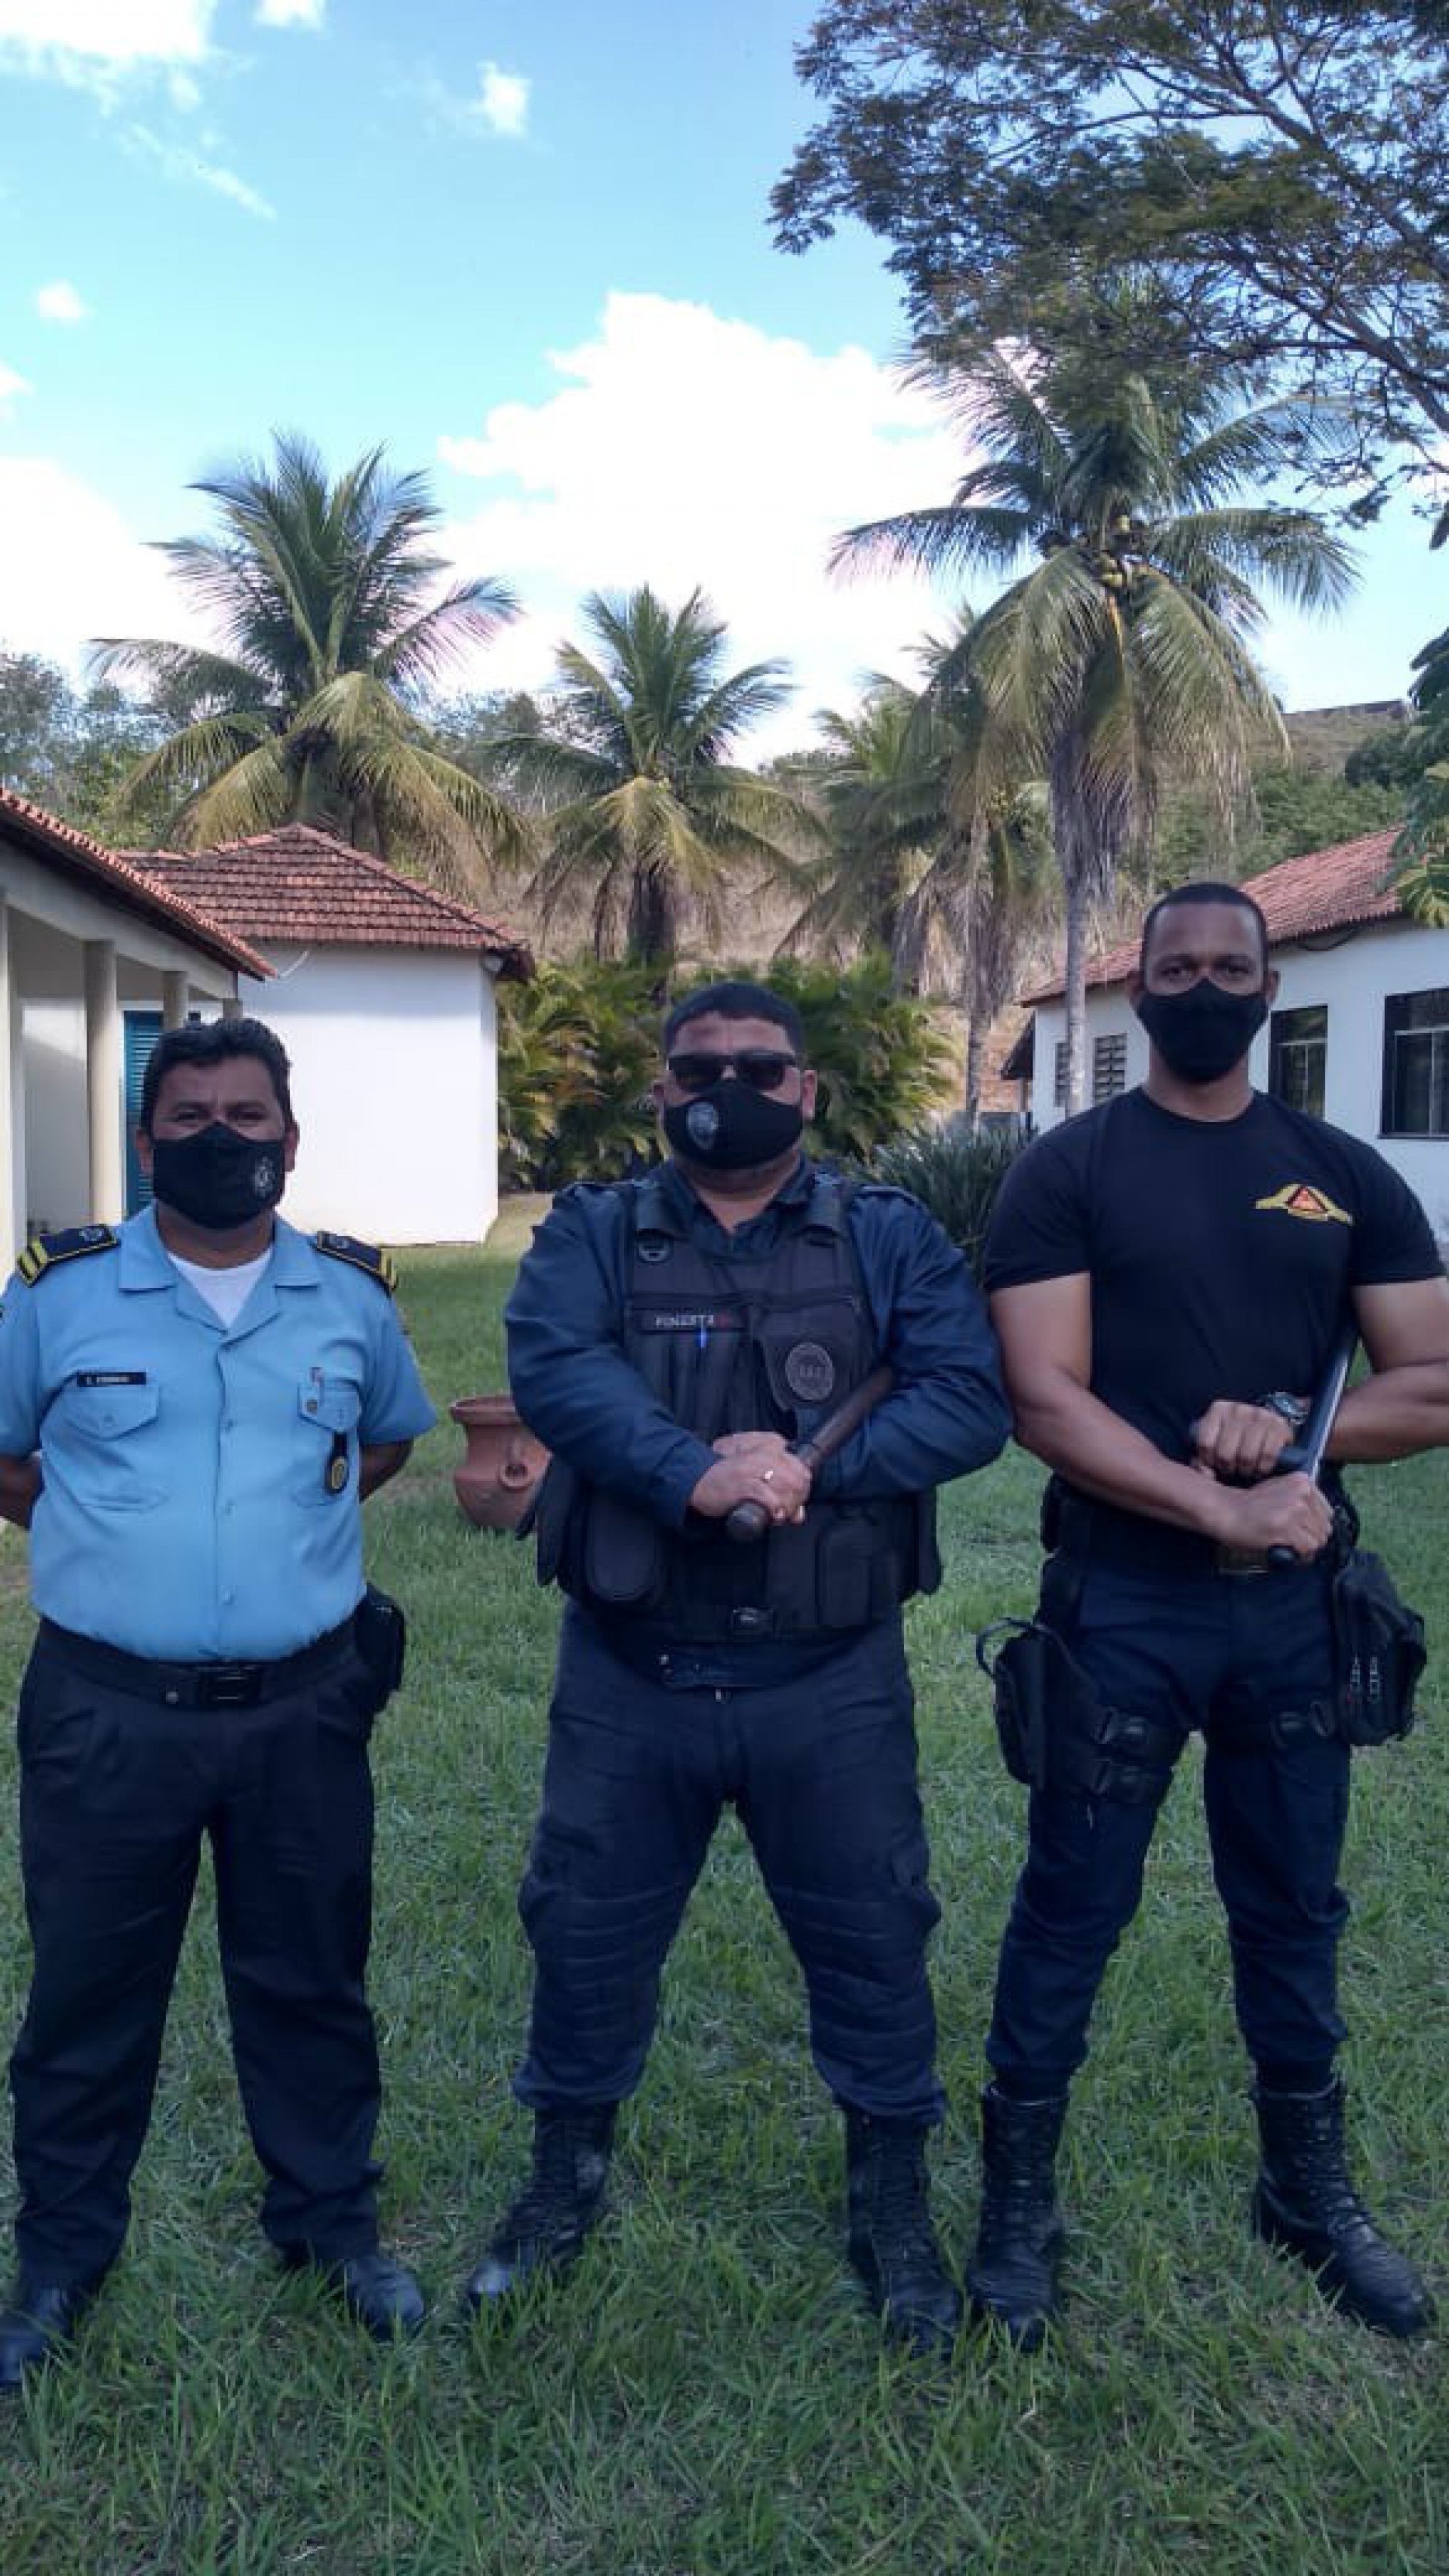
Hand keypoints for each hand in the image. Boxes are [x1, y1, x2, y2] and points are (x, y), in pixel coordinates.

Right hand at [689, 1445, 811, 1523]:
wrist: (696, 1477)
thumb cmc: (725, 1475)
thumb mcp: (755, 1472)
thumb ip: (780, 1488)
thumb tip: (799, 1514)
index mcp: (770, 1445)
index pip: (802, 1468)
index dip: (802, 1490)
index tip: (794, 1501)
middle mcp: (765, 1453)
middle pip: (799, 1479)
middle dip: (797, 1500)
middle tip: (787, 1511)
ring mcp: (754, 1468)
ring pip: (789, 1488)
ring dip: (788, 1507)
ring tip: (778, 1515)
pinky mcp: (744, 1483)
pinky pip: (771, 1498)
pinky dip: (775, 1509)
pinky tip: (772, 1515)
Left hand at [1192, 1400, 1300, 1482]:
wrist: (1268, 1430)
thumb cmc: (1235, 1441)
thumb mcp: (1215, 1444)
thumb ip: (1202, 1458)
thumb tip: (1202, 1469)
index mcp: (1219, 1409)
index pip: (1205, 1443)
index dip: (1209, 1460)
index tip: (1214, 1464)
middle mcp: (1239, 1409)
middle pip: (1225, 1452)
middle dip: (1227, 1467)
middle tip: (1232, 1469)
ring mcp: (1261, 1415)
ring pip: (1246, 1455)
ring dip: (1245, 1469)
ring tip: (1246, 1469)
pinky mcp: (1280, 1425)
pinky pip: (1268, 1455)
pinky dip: (1263, 1467)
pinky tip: (1260, 1468)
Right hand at [1205, 1471, 1333, 1560]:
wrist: (1225, 1509)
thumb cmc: (1249, 1504)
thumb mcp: (1281, 1490)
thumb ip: (1302, 1501)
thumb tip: (1321, 1525)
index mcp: (1303, 1481)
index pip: (1327, 1513)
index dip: (1316, 1527)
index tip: (1303, 1533)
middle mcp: (1302, 1493)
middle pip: (1325, 1527)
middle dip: (1312, 1539)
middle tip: (1296, 1544)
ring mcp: (1295, 1509)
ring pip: (1318, 1540)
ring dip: (1306, 1549)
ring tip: (1292, 1550)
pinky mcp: (1286, 1527)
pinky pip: (1307, 1549)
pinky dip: (1300, 1557)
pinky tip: (1289, 1554)